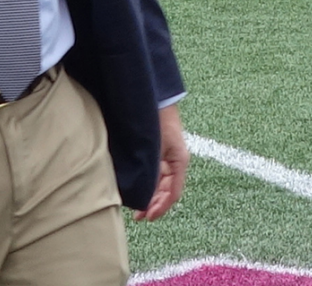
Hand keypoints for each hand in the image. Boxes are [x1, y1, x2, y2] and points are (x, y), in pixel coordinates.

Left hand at [134, 104, 187, 221]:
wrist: (150, 95)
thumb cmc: (156, 118)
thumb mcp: (157, 146)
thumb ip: (152, 169)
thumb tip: (145, 192)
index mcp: (178, 161)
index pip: (172, 192)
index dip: (160, 207)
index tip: (147, 217)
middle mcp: (173, 160)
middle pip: (165, 190)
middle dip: (152, 203)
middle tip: (138, 216)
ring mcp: (164, 155)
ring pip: (158, 182)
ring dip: (149, 194)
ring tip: (134, 206)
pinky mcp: (153, 149)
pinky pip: (152, 171)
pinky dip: (145, 182)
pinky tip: (133, 187)